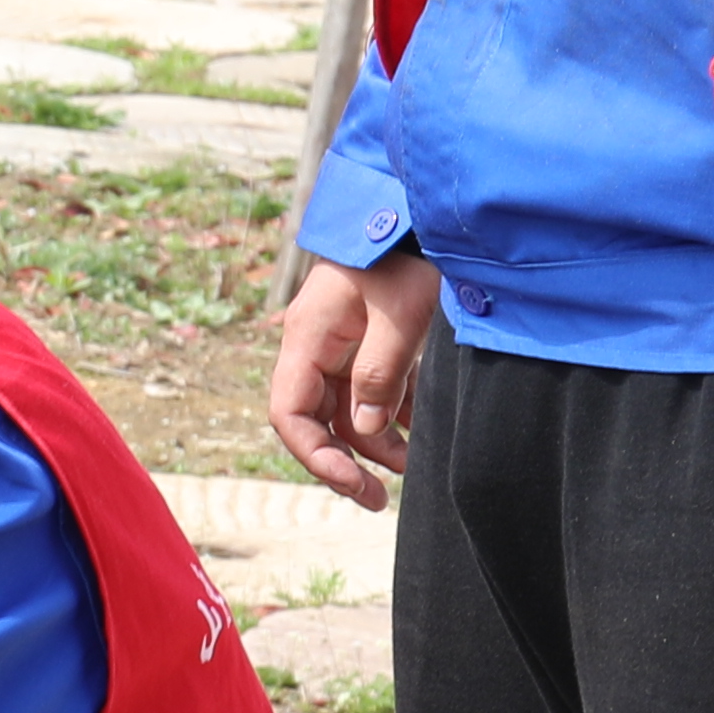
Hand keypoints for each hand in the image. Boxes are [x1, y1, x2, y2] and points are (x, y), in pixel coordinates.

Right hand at [272, 250, 442, 509]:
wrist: (423, 213)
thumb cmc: (404, 256)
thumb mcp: (399, 315)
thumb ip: (380, 375)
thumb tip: (368, 432)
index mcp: (307, 339)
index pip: (290, 414)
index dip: (315, 455)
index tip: (352, 482)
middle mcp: (317, 348)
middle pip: (316, 420)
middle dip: (345, 461)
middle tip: (376, 499)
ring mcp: (343, 346)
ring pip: (348, 410)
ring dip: (376, 443)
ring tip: (414, 465)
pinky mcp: (371, 342)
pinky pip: (373, 391)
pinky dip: (394, 415)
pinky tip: (420, 432)